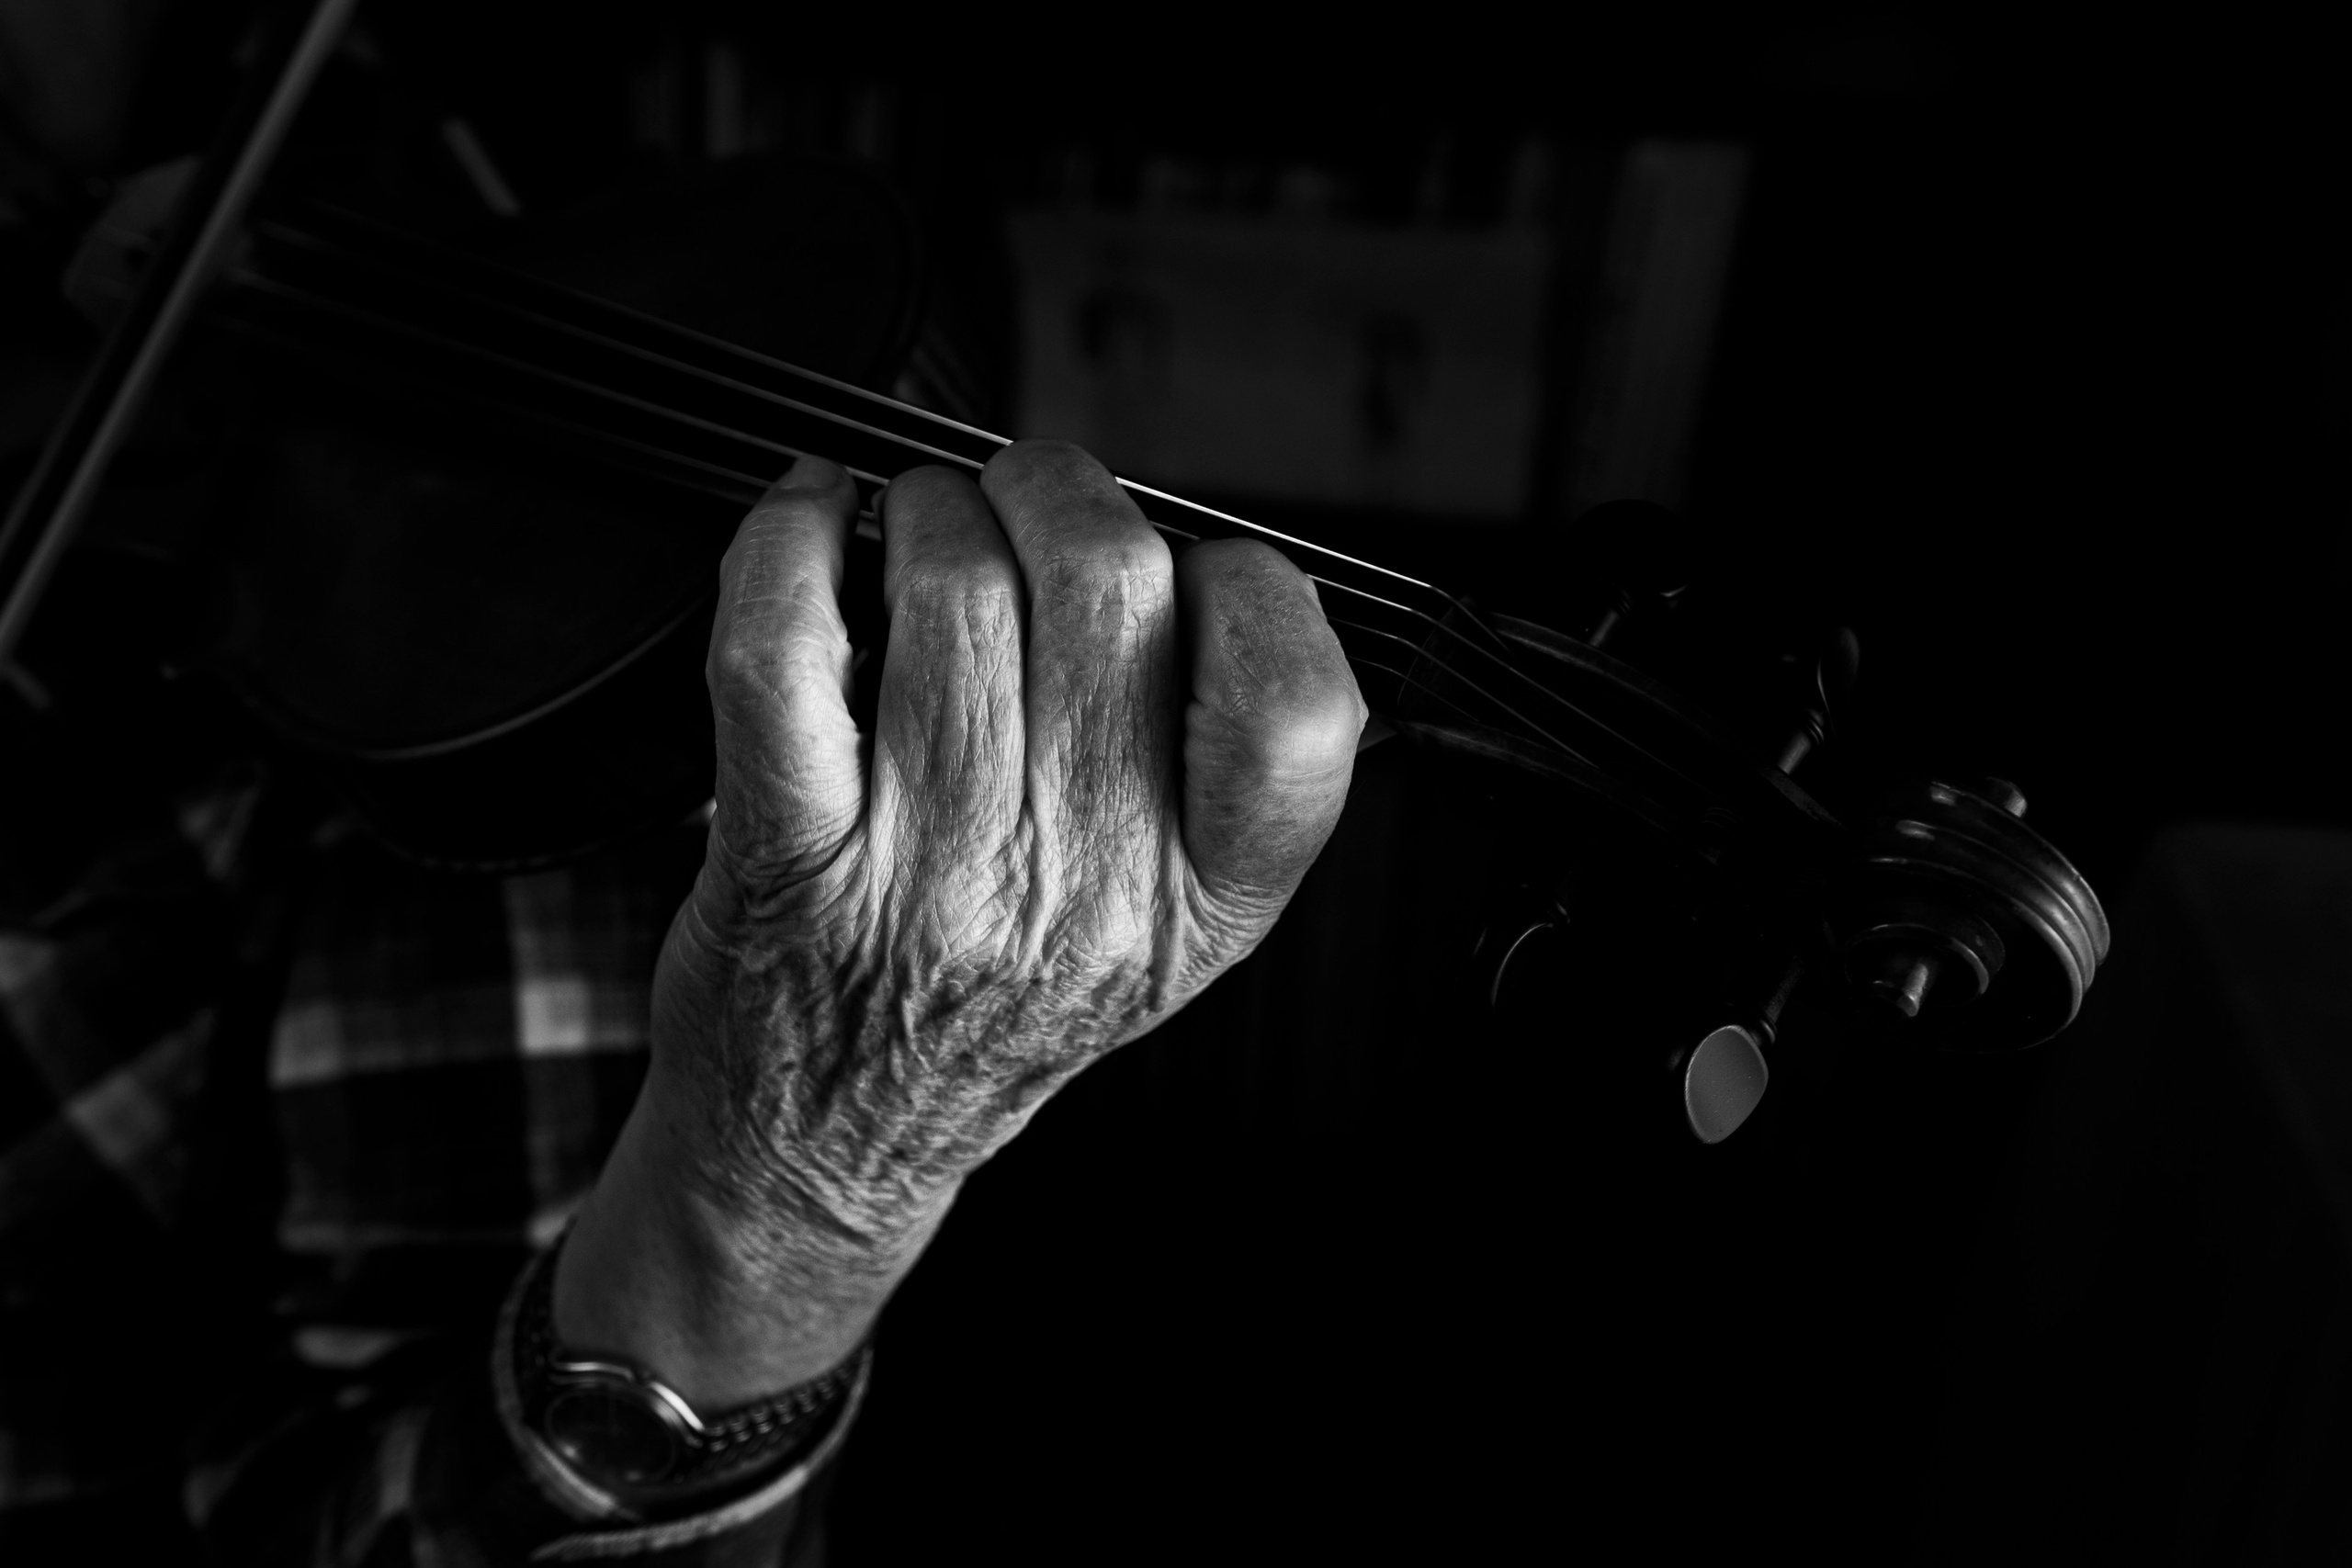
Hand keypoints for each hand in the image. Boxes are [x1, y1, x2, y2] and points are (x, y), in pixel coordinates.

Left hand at [556, 443, 1363, 1408]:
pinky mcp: (787, 852)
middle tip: (1022, 507)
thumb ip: (1204, 772)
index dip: (1249, 586)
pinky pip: (783, 648)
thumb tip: (1182, 558)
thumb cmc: (988, 1017)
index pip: (1294, 703)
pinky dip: (787, 549)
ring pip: (952, 587)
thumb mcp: (1159, 933)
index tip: (1193, 570)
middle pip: (1107, 585)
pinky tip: (809, 528)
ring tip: (915, 535)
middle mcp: (1079, 891)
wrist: (828, 1150)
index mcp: (1199, 903)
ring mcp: (929, 874)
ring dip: (927, 509)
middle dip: (1056, 492)